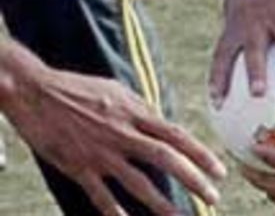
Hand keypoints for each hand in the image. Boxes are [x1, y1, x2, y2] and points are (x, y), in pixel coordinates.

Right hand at [0, 41, 224, 215]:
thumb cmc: (79, 88)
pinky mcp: (78, 167)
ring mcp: (101, 153)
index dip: (201, 154)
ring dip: (161, 203)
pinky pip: (100, 195)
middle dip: (193, 180)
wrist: (37, 93)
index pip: (177, 136)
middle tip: (213, 197)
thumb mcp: (118, 90)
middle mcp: (123, 134)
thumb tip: (161, 120)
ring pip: (138, 183)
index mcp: (135, 113)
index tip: (220, 170)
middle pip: (166, 159)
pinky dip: (114, 212)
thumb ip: (141, 108)